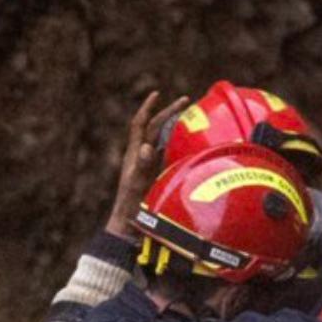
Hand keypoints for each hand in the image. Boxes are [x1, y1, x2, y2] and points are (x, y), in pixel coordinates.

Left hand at [104, 90, 190, 240]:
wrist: (130, 228)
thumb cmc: (132, 208)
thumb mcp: (137, 185)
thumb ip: (142, 166)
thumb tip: (148, 146)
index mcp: (135, 154)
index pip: (140, 124)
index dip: (148, 108)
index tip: (158, 93)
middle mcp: (142, 157)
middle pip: (155, 128)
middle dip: (168, 113)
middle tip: (186, 102)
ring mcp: (150, 166)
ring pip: (163, 140)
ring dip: (175, 127)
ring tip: (190, 118)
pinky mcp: (157, 176)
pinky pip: (169, 155)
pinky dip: (179, 145)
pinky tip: (191, 145)